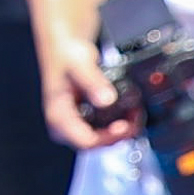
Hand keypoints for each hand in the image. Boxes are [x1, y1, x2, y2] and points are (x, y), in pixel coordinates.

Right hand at [39, 32, 131, 150]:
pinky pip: (104, 131)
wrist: (66, 50)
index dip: (108, 138)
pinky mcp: (85, 121)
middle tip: (135, 119)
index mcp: (58, 117)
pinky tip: (129, 114)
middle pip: (96, 144)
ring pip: (101, 139)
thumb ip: (92, 82)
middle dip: (118, 135)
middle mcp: (64, 125)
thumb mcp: (79, 65)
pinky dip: (118, 124)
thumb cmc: (66, 56)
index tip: (124, 125)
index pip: (84, 141)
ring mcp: (75, 124)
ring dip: (121, 131)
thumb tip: (106, 99)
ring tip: (135, 114)